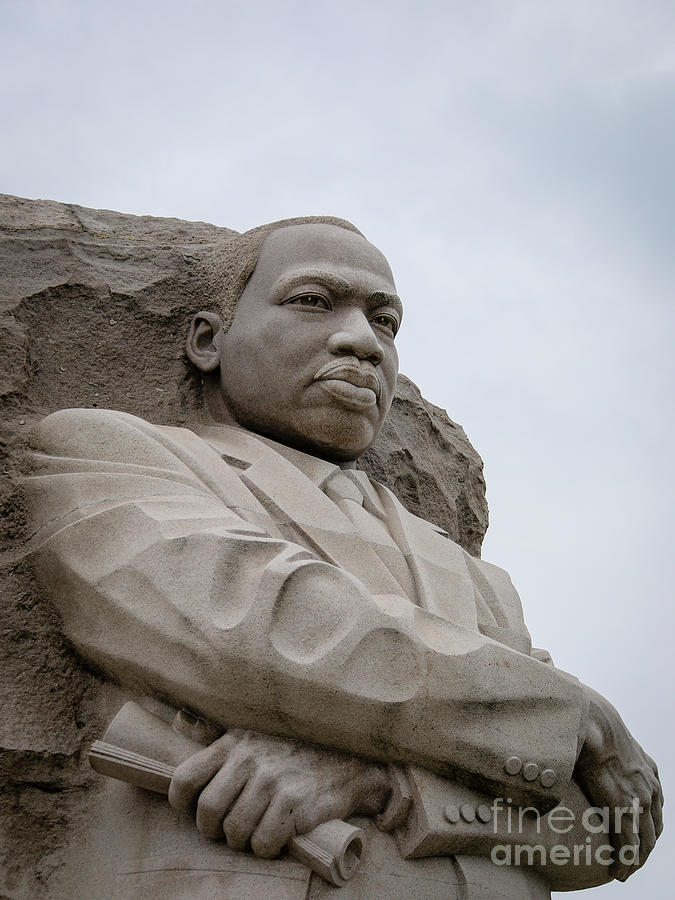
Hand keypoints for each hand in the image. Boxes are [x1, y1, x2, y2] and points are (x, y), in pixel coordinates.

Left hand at [168, 728, 390, 857]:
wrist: (349, 762)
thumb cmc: (294, 750)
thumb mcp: (253, 731)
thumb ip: (215, 731)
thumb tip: (178, 720)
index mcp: (234, 742)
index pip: (185, 778)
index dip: (183, 803)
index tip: (196, 810)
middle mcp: (250, 759)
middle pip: (208, 812)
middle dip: (214, 830)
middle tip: (229, 829)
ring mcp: (273, 781)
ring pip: (235, 832)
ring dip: (243, 841)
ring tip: (256, 831)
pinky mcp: (295, 804)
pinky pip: (263, 843)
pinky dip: (267, 848)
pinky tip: (277, 835)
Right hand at [575, 687, 662, 881]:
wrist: (594, 724)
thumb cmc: (595, 728)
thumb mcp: (612, 742)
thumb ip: (610, 753)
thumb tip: (588, 751)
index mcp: (650, 774)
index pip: (655, 811)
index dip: (647, 830)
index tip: (637, 841)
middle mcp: (651, 790)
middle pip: (653, 830)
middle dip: (644, 850)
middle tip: (631, 863)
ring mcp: (641, 801)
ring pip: (645, 843)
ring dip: (636, 862)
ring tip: (623, 873)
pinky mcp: (625, 809)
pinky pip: (629, 845)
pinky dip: (625, 862)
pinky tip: (618, 872)